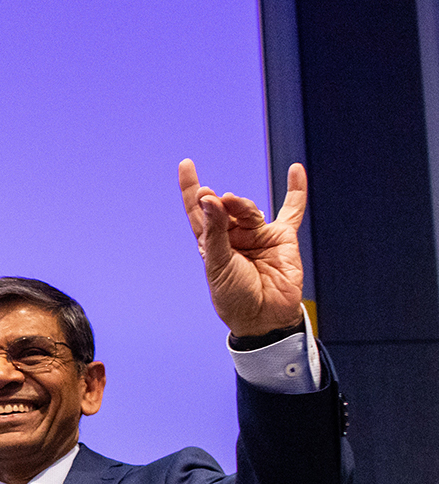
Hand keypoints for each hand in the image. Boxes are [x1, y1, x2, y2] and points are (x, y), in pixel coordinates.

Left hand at [179, 159, 306, 336]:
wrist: (263, 318)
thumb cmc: (234, 297)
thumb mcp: (217, 264)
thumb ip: (215, 231)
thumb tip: (209, 198)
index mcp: (211, 243)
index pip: (199, 210)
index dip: (191, 189)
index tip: (187, 165)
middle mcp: (233, 236)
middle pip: (225, 208)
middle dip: (221, 203)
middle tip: (216, 198)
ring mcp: (258, 235)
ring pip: (249, 209)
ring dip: (242, 206)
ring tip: (234, 204)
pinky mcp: (282, 238)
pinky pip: (291, 210)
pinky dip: (295, 190)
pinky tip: (296, 170)